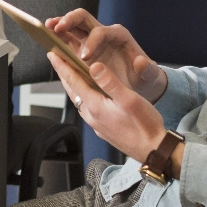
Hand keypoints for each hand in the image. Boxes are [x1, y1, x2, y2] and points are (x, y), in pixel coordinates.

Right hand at [46, 9, 167, 103]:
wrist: (139, 83)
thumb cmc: (143, 77)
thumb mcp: (149, 75)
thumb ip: (147, 69)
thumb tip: (140, 61)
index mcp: (118, 35)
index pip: (100, 32)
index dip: (91, 42)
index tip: (85, 58)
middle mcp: (102, 32)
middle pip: (83, 18)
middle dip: (69, 21)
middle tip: (57, 28)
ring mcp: (90, 39)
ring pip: (72, 25)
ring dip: (58, 24)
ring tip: (46, 27)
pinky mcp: (81, 47)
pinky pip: (67, 38)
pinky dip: (56, 36)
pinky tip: (47, 38)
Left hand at [47, 52, 171, 169]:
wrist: (154, 152)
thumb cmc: (145, 126)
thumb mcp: (129, 100)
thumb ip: (110, 82)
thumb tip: (93, 65)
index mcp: (95, 106)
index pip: (73, 81)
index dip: (62, 66)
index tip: (52, 54)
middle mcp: (91, 116)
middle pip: (73, 91)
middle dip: (64, 74)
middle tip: (57, 59)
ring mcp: (96, 124)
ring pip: (79, 100)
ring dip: (73, 85)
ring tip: (70, 72)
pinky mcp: (103, 129)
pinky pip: (87, 108)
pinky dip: (84, 95)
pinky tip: (90, 93)